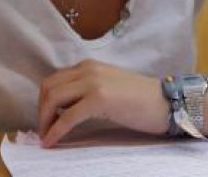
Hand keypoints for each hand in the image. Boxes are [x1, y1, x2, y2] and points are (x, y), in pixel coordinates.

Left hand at [37, 60, 168, 146]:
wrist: (166, 102)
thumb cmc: (141, 100)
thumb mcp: (109, 87)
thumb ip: (87, 91)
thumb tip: (64, 109)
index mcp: (89, 66)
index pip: (54, 80)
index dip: (44, 102)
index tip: (45, 119)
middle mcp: (88, 69)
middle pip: (49, 87)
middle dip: (41, 111)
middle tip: (44, 130)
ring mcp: (93, 83)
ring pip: (53, 99)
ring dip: (45, 120)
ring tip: (46, 137)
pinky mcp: (99, 99)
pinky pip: (67, 117)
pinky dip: (55, 130)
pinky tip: (52, 141)